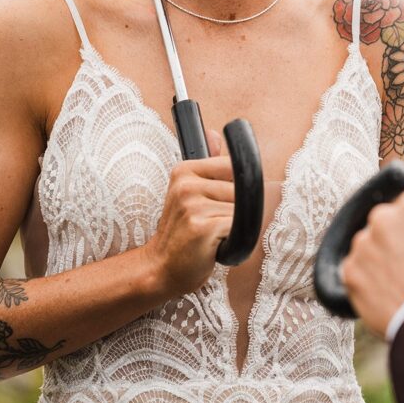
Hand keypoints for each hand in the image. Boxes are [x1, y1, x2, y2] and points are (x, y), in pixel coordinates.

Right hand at [144, 129, 234, 298]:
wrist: (161, 268)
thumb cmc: (181, 233)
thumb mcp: (189, 193)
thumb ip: (208, 163)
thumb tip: (215, 134)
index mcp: (184, 170)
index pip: (234, 167)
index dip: (236, 190)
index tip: (219, 205)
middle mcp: (186, 184)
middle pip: (241, 190)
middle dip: (236, 212)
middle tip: (213, 225)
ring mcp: (192, 205)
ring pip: (242, 210)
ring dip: (235, 228)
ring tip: (213, 236)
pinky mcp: (202, 227)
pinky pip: (238, 227)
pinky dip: (234, 241)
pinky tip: (214, 246)